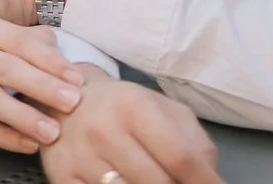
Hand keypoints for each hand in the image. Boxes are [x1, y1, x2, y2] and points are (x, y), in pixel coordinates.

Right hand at [0, 10, 84, 152]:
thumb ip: (23, 38)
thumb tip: (56, 45)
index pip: (18, 41)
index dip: (50, 61)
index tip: (76, 78)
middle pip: (6, 69)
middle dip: (43, 87)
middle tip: (73, 103)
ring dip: (25, 117)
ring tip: (53, 131)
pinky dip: (6, 137)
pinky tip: (28, 144)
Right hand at [40, 68, 223, 183]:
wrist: (63, 98)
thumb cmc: (122, 108)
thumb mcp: (161, 108)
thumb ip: (192, 140)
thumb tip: (211, 179)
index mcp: (133, 105)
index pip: (179, 157)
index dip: (204, 182)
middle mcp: (103, 129)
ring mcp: (80, 156)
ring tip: (153, 182)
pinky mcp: (62, 177)